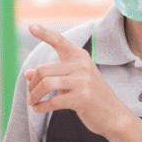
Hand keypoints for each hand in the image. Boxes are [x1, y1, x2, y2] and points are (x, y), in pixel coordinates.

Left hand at [26, 23, 133, 137]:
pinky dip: (41, 106)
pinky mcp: (82, 97)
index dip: (44, 33)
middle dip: (32, 85)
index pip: (59, 41)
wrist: (114, 115)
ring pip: (46, 84)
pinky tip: (38, 109)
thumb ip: (51, 75)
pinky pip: (53, 101)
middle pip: (44, 70)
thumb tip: (27, 73)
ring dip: (34, 95)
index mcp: (80, 56)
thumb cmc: (89, 96)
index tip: (31, 26)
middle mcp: (82, 64)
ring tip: (32, 102)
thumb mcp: (71, 81)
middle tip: (30, 95)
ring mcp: (84, 80)